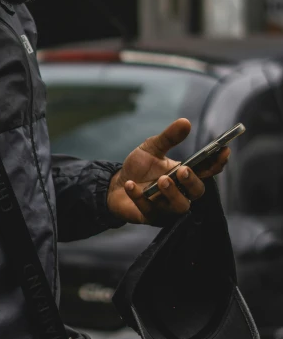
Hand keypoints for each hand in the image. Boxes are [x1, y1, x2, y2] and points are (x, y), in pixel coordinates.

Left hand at [107, 118, 229, 225]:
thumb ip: (169, 137)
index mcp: (185, 175)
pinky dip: (139, 197)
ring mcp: (166, 207)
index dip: (217, 163)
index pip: (207, 171)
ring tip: (162, 180)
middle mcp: (180, 193)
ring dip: (172, 193)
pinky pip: (148, 210)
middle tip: (183, 170)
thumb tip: (185, 122)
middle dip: (192, 181)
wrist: (115, 185)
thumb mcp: (152, 148)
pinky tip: (130, 185)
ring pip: (179, 206)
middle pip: (197, 192)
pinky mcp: (149, 217)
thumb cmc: (139, 167)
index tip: (223, 150)